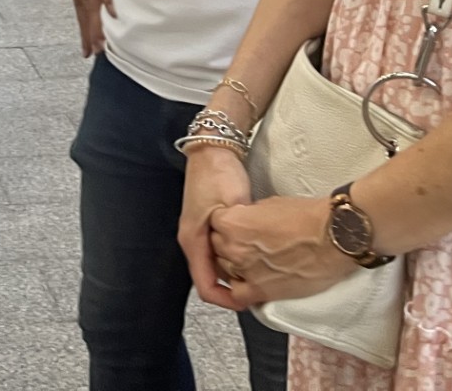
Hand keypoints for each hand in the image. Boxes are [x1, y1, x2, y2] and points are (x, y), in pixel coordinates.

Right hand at [178, 144, 253, 311]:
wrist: (213, 148)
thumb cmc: (218, 175)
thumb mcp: (230, 210)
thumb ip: (235, 239)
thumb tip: (245, 265)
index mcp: (192, 241)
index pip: (206, 287)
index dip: (227, 301)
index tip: (248, 303)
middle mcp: (192, 240)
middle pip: (211, 277)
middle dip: (234, 287)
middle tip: (259, 288)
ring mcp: (199, 231)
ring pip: (216, 264)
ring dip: (235, 272)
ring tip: (259, 272)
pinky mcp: (207, 222)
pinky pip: (219, 250)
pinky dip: (235, 256)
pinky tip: (252, 252)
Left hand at [207, 196, 355, 308]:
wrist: (333, 237)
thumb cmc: (307, 217)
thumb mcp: (268, 204)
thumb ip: (248, 216)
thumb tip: (243, 222)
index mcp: (233, 223)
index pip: (215, 224)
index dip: (226, 222)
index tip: (236, 224)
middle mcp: (234, 248)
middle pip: (217, 247)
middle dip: (228, 243)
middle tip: (247, 240)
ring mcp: (246, 271)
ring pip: (226, 270)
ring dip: (235, 264)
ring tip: (253, 259)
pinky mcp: (262, 291)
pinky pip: (238, 295)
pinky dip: (240, 289)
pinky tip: (250, 282)